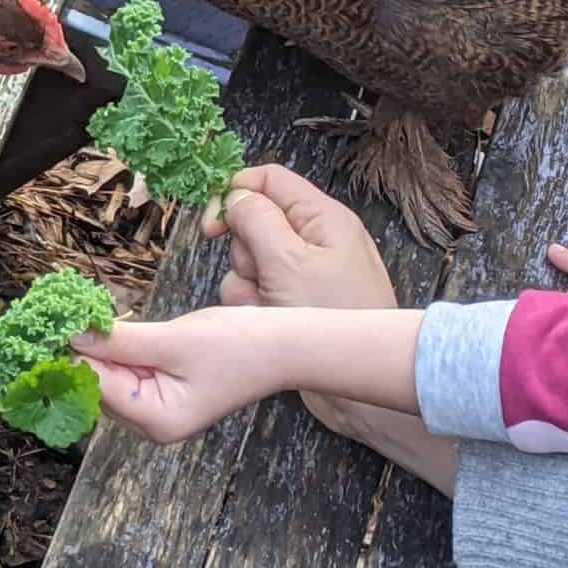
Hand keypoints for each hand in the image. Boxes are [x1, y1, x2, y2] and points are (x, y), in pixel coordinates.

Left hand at [72, 303, 423, 444]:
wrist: (288, 345)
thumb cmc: (239, 345)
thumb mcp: (173, 339)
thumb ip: (119, 340)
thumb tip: (70, 336)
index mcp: (155, 419)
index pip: (94, 386)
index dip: (66, 355)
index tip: (42, 325)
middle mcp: (152, 423)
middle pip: (96, 385)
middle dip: (76, 350)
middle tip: (52, 312)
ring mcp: (159, 409)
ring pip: (108, 376)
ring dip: (94, 346)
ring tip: (72, 313)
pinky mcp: (166, 390)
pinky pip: (128, 369)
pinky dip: (116, 347)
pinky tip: (103, 324)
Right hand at [200, 164, 395, 309]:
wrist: (355, 387)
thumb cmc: (332, 317)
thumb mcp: (289, 261)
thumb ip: (256, 220)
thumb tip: (235, 196)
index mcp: (321, 217)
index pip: (269, 180)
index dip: (235, 193)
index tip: (212, 225)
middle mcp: (311, 240)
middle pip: (252, 223)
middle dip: (244, 251)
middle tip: (261, 275)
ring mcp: (300, 273)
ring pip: (247, 262)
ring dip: (246, 285)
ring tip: (269, 307)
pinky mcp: (291, 302)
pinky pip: (253, 291)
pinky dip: (251, 306)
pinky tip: (268, 322)